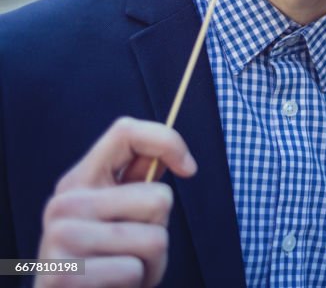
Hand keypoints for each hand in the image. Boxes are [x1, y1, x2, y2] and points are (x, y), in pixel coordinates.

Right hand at [36, 117, 196, 287]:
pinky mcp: (63, 276)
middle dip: (160, 229)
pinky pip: (133, 270)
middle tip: (133, 249)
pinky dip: (136, 282)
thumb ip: (138, 184)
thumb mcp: (123, 216)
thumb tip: (171, 154)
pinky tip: (114, 287)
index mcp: (79, 181)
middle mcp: (63, 203)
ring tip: (125, 270)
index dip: (168, 141)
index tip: (189, 168)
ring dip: (151, 262)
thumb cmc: (108, 261)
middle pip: (158, 197)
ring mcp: (58, 238)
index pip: (125, 131)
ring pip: (154, 238)